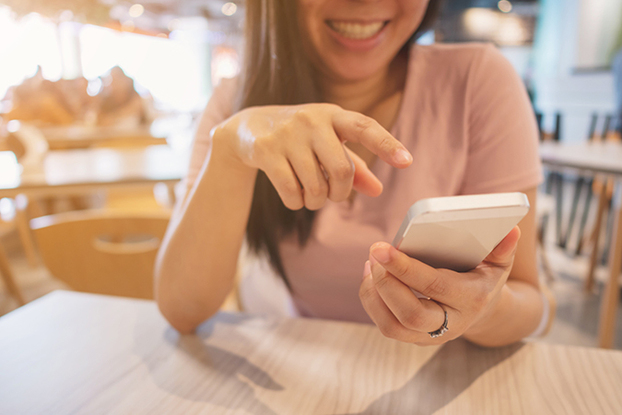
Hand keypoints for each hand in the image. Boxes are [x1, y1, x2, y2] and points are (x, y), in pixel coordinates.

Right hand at [212, 103, 412, 209]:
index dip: (387, 144)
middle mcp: (311, 120)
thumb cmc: (299, 138)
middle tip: (333, 196)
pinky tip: (294, 197)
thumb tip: (377, 190)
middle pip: (340, 170)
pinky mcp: (266, 150)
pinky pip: (291, 192)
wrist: (248, 128)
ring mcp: (287, 134)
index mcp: (333, 116)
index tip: (407, 162)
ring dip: (316, 201)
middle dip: (340, 193)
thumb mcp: (327, 145)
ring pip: (315, 186)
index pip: (365, 127)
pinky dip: (296, 203)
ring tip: (311, 196)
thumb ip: (354, 167)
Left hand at [359, 226, 520, 344]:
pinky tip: (371, 274)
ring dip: (373, 294)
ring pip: (391, 326)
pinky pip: (385, 326)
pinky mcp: (413, 338)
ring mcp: (431, 336)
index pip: (434, 286)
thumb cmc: (484, 280)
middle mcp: (452, 324)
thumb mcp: (498, 264)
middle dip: (385, 283)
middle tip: (375, 252)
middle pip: (410, 314)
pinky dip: (371, 300)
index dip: (405, 268)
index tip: (383, 248)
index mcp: (472, 300)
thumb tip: (510, 230)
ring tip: (372, 263)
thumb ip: (502, 248)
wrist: (483, 314)